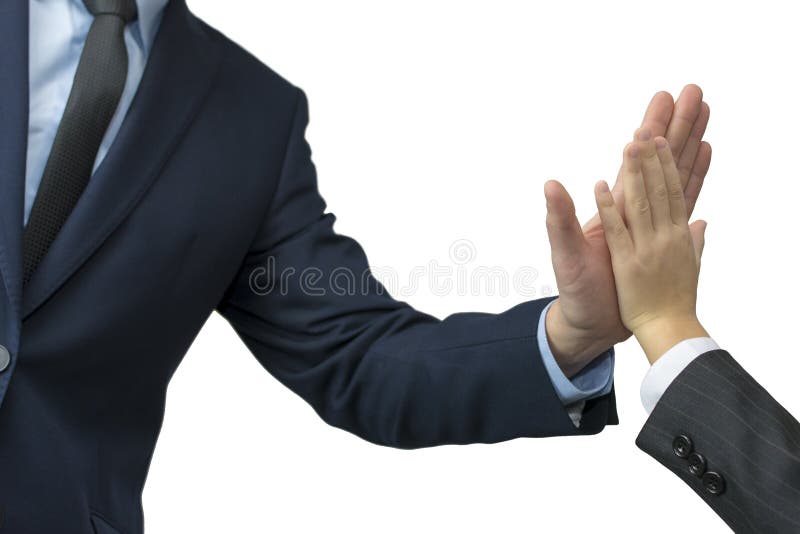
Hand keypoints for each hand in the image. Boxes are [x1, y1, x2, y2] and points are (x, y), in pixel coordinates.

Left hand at [544, 85, 710, 376]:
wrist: (592, 322)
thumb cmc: (576, 289)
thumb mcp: (565, 251)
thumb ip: (561, 218)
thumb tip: (551, 184)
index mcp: (616, 208)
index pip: (637, 160)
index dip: (651, 128)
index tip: (663, 98)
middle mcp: (636, 210)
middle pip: (662, 158)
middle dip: (676, 124)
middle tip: (692, 91)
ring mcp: (653, 223)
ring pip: (678, 174)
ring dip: (690, 143)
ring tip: (704, 113)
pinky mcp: (663, 241)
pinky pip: (683, 204)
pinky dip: (695, 179)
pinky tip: (703, 156)